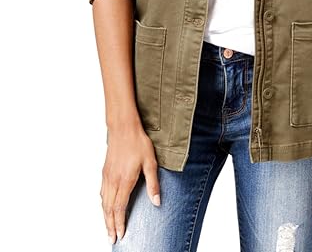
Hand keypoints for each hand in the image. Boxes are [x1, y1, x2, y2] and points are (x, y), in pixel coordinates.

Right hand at [101, 125, 160, 243]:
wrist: (123, 128)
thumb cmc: (137, 142)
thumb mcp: (150, 162)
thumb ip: (153, 183)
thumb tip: (156, 201)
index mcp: (124, 181)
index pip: (119, 208)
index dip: (119, 223)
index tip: (120, 234)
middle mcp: (113, 181)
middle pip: (108, 209)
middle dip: (110, 225)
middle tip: (111, 238)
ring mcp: (107, 176)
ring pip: (103, 202)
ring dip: (105, 216)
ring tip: (108, 227)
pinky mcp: (105, 171)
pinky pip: (101, 192)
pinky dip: (103, 204)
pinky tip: (105, 206)